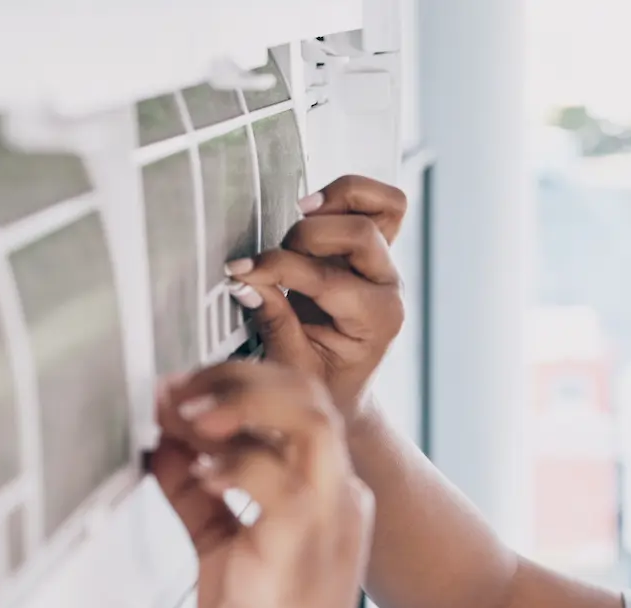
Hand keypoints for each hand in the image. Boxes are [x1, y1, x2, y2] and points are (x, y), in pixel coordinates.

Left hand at [153, 362, 373, 607]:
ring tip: (182, 414)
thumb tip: (159, 443)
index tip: (179, 386)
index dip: (237, 379)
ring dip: (237, 404)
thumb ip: (200, 496)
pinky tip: (194, 471)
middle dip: (234, 377)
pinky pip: (278, 482)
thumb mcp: (225, 551)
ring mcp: (327, 522)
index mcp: (326, 494)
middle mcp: (339, 499)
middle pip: (306, 395)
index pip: (299, 402)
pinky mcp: (299, 553)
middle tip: (175, 390)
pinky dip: (232, 464)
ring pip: (306, 420)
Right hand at [225, 175, 408, 419]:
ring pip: (384, 207)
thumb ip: (272, 320)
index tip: (240, 270)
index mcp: (377, 321)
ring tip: (301, 212)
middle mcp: (389, 288)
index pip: (326, 279)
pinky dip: (349, 195)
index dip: (277, 268)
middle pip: (360, 233)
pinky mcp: (376, 249)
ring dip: (337, 201)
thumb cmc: (321, 382)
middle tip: (276, 256)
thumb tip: (244, 278)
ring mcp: (386, 265)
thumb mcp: (292, 364)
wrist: (344, 389)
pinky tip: (314, 208)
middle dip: (306, 237)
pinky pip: (382, 205)